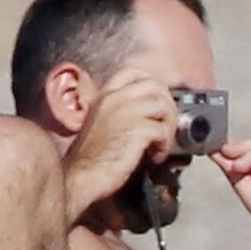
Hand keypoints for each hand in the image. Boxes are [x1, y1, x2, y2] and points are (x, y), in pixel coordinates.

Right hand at [62, 68, 177, 219]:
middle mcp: (114, 99)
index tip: (159, 103)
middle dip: (167, 105)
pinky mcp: (136, 131)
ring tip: (162, 143)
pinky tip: (156, 156)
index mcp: (104, 95)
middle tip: (167, 126)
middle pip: (155, 86)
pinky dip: (165, 145)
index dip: (153, 85)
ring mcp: (125, 112)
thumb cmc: (91, 158)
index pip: (134, 72)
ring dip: (169, 126)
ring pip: (163, 105)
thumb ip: (120, 112)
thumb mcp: (101, 123)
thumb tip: (149, 114)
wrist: (81, 176)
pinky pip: (162, 130)